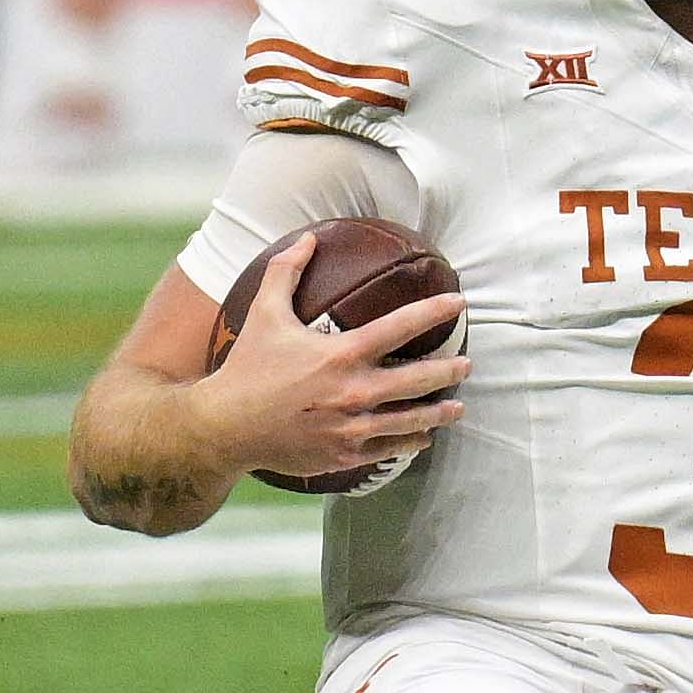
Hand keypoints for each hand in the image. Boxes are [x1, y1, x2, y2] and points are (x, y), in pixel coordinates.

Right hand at [198, 234, 470, 480]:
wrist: (225, 426)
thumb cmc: (248, 368)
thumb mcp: (265, 314)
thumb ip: (286, 272)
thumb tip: (308, 238)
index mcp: (342, 354)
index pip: (402, 327)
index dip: (435, 311)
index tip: (459, 303)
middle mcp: (354, 391)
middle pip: (420, 379)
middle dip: (449, 371)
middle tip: (466, 365)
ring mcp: (352, 427)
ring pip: (413, 420)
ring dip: (440, 412)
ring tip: (458, 406)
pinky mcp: (346, 455)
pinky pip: (390, 448)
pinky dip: (411, 440)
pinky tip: (423, 435)